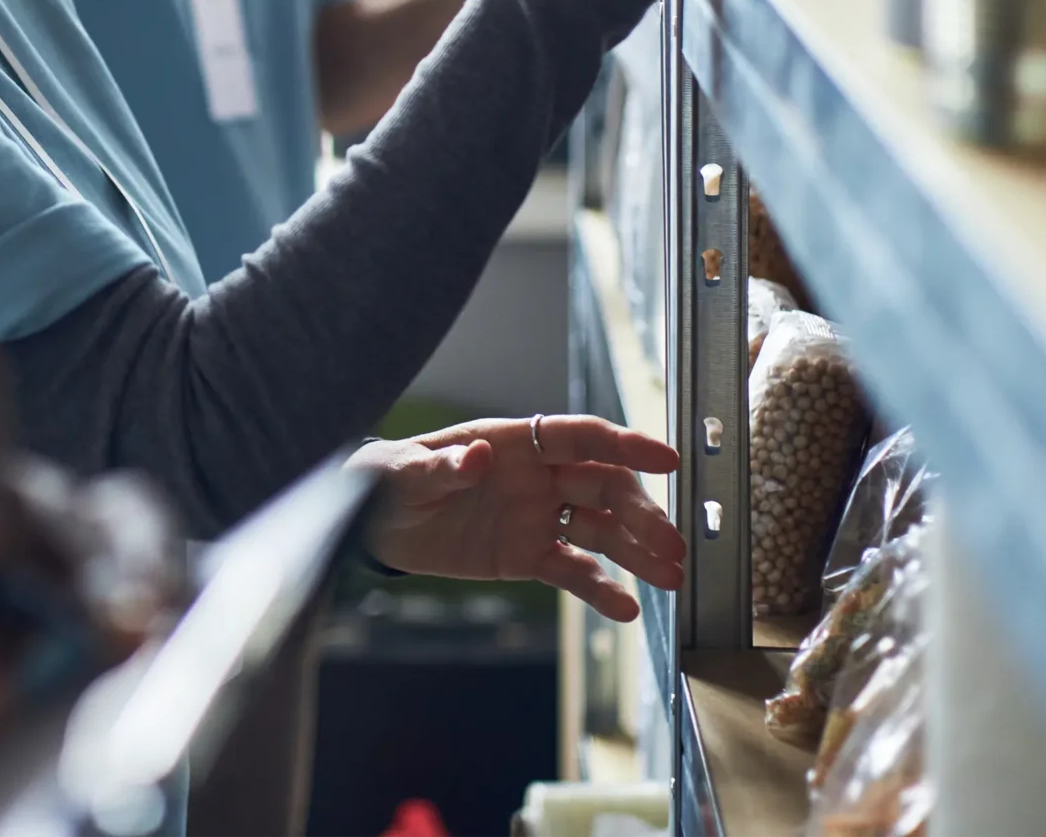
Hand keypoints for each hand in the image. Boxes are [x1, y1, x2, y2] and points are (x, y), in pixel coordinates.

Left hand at [0, 336, 181, 836]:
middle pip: (43, 471)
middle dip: (77, 548)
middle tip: (97, 620)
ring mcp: (11, 528)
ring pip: (105, 526)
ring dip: (130, 578)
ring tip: (136, 635)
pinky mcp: (56, 598)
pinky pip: (129, 577)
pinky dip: (146, 604)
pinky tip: (152, 641)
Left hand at [350, 415, 683, 620]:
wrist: (374, 522)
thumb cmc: (391, 479)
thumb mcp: (408, 472)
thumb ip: (444, 466)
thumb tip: (479, 457)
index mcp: (515, 443)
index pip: (580, 437)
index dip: (625, 445)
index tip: (667, 459)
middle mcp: (537, 478)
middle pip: (603, 488)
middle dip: (640, 513)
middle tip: (670, 545)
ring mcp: (537, 517)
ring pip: (599, 531)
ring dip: (636, 552)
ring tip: (670, 577)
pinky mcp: (527, 556)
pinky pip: (572, 571)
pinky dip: (600, 589)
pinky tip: (626, 608)